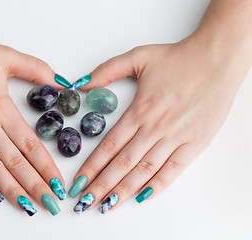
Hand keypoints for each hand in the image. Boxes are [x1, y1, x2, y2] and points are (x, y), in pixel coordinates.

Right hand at [0, 30, 64, 215]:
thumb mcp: (7, 56)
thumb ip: (38, 70)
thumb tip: (63, 83)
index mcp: (3, 108)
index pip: (31, 145)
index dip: (47, 167)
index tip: (58, 183)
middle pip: (16, 163)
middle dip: (36, 186)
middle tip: (51, 204)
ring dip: (13, 191)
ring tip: (29, 207)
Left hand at [70, 36, 248, 213]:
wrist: (217, 59)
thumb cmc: (178, 58)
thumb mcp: (138, 56)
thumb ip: (107, 71)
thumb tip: (81, 84)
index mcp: (139, 110)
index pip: (108, 145)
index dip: (91, 167)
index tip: (77, 182)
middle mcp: (154, 128)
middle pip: (122, 163)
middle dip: (101, 186)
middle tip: (84, 203)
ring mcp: (176, 137)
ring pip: (144, 170)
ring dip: (124, 190)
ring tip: (106, 206)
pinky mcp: (195, 143)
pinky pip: (174, 169)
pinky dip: (158, 185)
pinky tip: (142, 197)